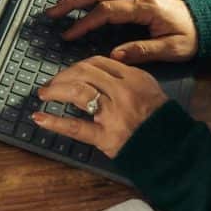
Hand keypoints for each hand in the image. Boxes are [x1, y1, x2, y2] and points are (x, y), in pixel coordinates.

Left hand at [33, 56, 167, 157]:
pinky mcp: (105, 136)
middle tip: (51, 83)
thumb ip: (126, 77)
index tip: (70, 72)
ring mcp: (112, 114)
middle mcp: (122, 92)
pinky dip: (54, 122)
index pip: (99, 63)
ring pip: (77, 92)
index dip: (78, 66)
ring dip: (56, 90)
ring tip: (44, 94)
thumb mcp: (149, 88)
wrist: (171, 147)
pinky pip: (75, 127)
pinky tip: (39, 118)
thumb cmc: (160, 119)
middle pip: (84, 73)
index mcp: (133, 78)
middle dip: (63, 76)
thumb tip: (99, 72)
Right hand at [45, 0, 197, 64]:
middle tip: (52, 13)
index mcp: (147, 7)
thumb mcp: (173, 50)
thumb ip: (143, 51)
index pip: (107, 12)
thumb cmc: (192, 36)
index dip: (85, 23)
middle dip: (73, 1)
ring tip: (60, 1)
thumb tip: (114, 55)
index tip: (68, 35)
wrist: (209, 19)